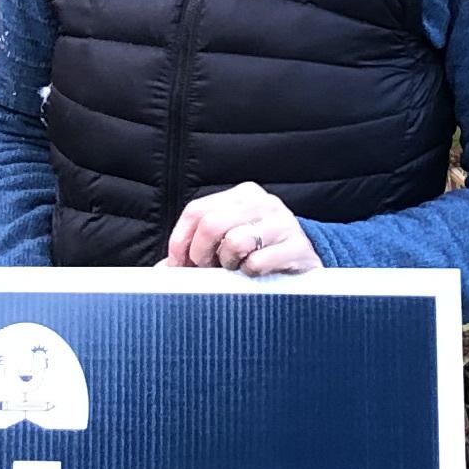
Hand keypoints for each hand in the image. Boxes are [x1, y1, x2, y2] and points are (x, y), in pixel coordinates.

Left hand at [164, 183, 319, 278]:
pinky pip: (257, 262)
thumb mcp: (229, 242)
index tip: (176, 265)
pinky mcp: (298, 246)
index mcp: (242, 195)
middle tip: (205, 271)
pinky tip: (257, 273)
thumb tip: (161, 270)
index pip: (196, 211)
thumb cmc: (259, 254)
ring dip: (228, 264)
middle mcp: (263, 202)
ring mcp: (283, 222)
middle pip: (211, 224)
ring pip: (234, 242)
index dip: (179, 241)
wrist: (307, 266)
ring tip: (236, 269)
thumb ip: (196, 249)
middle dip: (200, 255)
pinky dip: (250, 273)